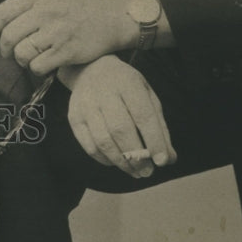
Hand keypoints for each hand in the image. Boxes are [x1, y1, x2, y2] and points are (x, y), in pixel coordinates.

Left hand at [0, 0, 132, 74]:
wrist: (113, 18)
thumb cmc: (79, 9)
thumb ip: (27, 5)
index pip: (2, 13)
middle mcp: (45, 11)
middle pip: (9, 36)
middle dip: (5, 50)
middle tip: (10, 54)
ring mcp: (56, 31)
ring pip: (21, 53)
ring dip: (21, 60)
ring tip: (29, 59)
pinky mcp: (67, 50)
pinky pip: (38, 66)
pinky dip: (36, 69)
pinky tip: (43, 65)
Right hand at [61, 56, 176, 177]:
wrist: (91, 69)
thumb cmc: (126, 87)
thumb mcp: (147, 96)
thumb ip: (159, 126)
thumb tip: (167, 159)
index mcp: (128, 83)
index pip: (143, 115)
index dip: (154, 140)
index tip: (162, 161)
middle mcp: (103, 91)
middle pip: (120, 130)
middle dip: (136, 156)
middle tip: (147, 172)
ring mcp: (85, 104)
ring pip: (103, 140)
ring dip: (121, 162)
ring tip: (135, 172)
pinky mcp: (74, 116)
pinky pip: (88, 145)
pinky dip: (104, 159)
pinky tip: (116, 162)